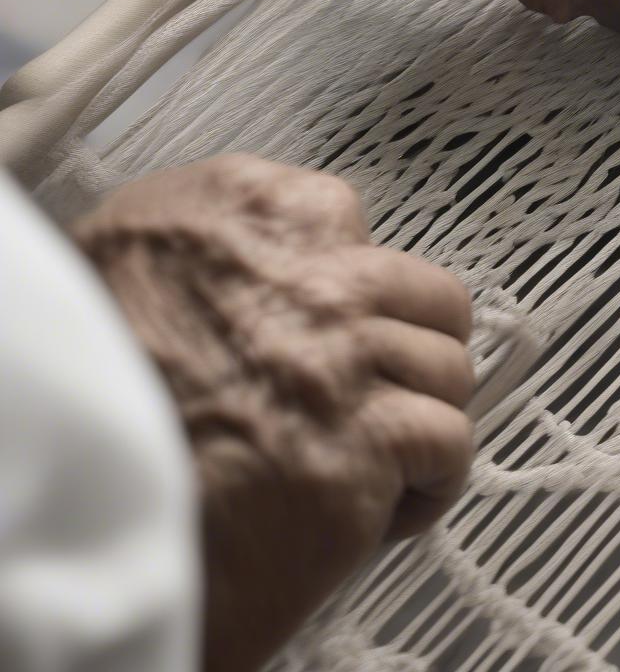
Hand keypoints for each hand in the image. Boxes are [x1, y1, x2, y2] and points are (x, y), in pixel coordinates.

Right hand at [71, 154, 474, 671]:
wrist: (71, 508)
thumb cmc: (95, 392)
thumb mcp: (129, 256)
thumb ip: (222, 237)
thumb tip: (279, 255)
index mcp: (249, 211)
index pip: (348, 219)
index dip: (351, 282)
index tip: (339, 321)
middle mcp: (311, 271)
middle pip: (429, 294)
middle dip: (416, 344)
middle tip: (384, 387)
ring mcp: (347, 353)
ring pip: (448, 368)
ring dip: (421, 415)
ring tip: (382, 456)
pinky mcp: (369, 438)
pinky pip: (448, 441)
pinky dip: (432, 481)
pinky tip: (388, 504)